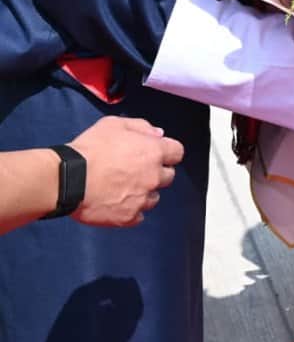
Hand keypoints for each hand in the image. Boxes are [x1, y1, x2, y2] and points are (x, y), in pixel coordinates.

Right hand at [68, 117, 183, 227]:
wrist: (67, 179)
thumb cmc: (89, 150)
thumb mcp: (113, 125)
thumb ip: (140, 127)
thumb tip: (158, 134)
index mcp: (154, 152)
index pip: (177, 153)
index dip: (167, 153)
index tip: (156, 154)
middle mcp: (154, 176)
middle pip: (168, 176)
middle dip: (156, 173)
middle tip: (134, 172)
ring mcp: (142, 199)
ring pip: (154, 198)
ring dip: (144, 193)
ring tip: (122, 189)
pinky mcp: (128, 217)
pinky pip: (138, 216)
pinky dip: (130, 211)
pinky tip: (116, 203)